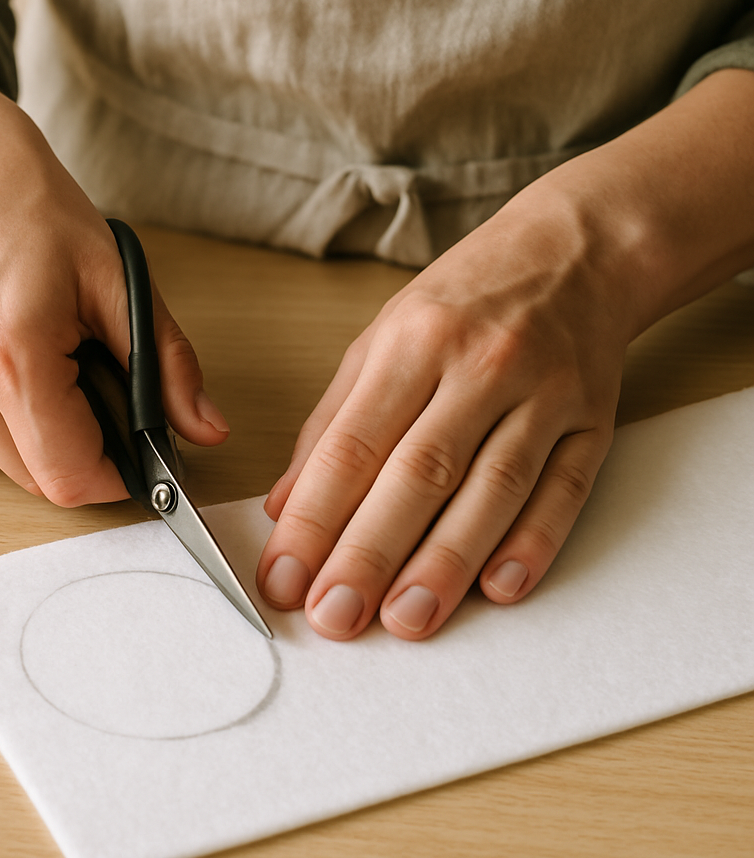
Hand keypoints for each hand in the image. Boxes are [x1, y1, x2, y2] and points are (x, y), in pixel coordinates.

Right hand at [0, 12, 229, 504]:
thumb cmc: (36, 212)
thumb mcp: (122, 282)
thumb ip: (166, 366)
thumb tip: (208, 431)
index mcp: (9, 353)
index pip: (71, 476)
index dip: (118, 476)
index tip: (142, 452)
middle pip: (41, 480)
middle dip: (87, 452)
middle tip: (102, 389)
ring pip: (10, 465)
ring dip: (48, 437)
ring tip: (56, 363)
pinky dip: (12, 421)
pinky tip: (17, 364)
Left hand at [257, 64, 753, 640]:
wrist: (573, 254)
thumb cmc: (462, 300)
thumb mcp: (380, 339)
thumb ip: (331, 422)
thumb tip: (284, 504)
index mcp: (412, 342)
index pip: (352, 444)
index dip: (313, 518)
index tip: (283, 575)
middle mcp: (478, 366)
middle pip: (418, 473)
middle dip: (369, 553)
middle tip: (333, 617)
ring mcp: (542, 394)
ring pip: (492, 489)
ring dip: (446, 563)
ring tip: (405, 621)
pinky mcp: (592, 421)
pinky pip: (563, 489)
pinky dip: (534, 543)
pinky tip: (501, 589)